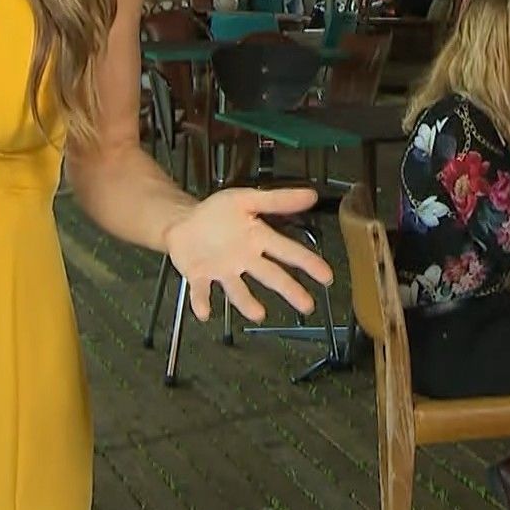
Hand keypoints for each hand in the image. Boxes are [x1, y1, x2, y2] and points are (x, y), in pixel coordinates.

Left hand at [162, 188, 334, 321]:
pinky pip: (202, 291)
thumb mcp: (246, 199)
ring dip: (246, 302)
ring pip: (238, 289)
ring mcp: (223, 270)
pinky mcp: (200, 276)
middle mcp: (245, 259)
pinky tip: (206, 312)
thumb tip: (311, 195)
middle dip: (289, 290)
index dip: (308, 263)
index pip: (288, 252)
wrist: (183, 222)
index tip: (327, 276)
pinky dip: (203, 302)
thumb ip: (277, 200)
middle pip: (271, 276)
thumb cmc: (216, 212)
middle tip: (307, 306)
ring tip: (258, 314)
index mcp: (258, 239)